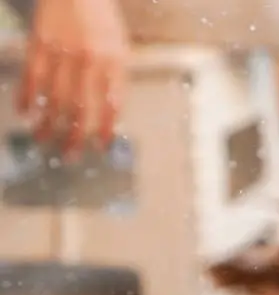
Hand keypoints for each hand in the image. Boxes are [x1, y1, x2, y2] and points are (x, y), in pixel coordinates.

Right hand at [18, 0, 129, 154]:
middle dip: (74, 134)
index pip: (111, 103)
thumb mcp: (120, 48)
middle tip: (71, 155)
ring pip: (54, 96)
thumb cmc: (102, 22)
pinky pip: (32, 76)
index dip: (106, 127)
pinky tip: (25, 113)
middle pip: (80, 106)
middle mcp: (89, 59)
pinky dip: (27, 97)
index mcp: (114, 61)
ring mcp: (62, 51)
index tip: (101, 146)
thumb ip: (116, 78)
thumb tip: (111, 114)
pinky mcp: (40, 43)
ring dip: (48, 122)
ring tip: (44, 140)